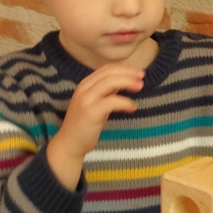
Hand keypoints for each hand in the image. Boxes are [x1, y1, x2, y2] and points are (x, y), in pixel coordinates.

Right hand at [46, 64, 144, 188]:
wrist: (70, 143)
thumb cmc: (85, 125)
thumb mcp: (96, 103)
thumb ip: (106, 92)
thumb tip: (123, 82)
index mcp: (85, 84)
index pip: (106, 69)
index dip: (124, 69)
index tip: (138, 73)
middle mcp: (84, 88)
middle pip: (109, 73)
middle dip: (128, 73)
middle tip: (142, 77)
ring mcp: (86, 99)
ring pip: (110, 82)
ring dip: (128, 82)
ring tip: (139, 88)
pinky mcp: (91, 112)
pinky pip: (112, 101)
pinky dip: (125, 102)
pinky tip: (132, 107)